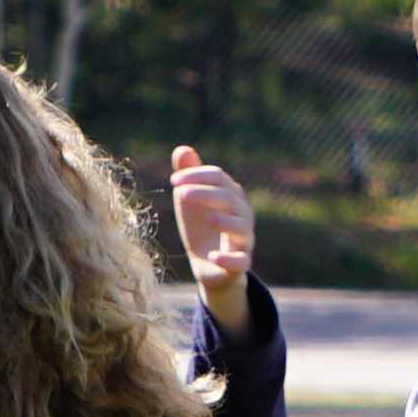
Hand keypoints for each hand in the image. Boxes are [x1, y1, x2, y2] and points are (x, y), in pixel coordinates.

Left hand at [167, 145, 259, 336]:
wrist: (209, 267)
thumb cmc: (201, 228)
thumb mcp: (191, 201)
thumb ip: (190, 176)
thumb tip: (182, 149)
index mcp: (230, 196)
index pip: (219, 178)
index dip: (197, 176)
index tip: (174, 181)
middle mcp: (242, 215)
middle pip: (230, 199)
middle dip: (206, 194)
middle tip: (181, 194)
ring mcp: (243, 241)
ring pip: (242, 228)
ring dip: (226, 222)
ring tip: (208, 219)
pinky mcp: (239, 265)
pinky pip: (242, 262)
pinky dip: (230, 259)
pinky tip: (214, 256)